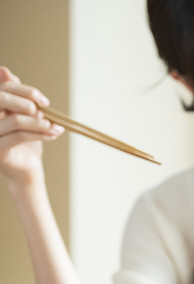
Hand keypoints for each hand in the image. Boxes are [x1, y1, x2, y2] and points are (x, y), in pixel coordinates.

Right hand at [0, 66, 62, 185]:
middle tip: (46, 112)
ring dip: (41, 122)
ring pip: (15, 120)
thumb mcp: (24, 116)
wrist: (27, 170)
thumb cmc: (25, 142)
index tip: (45, 101)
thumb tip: (4, 70)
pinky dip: (41, 134)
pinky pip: (19, 136)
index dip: (24, 90)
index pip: (2, 89)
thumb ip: (16, 96)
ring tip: (55, 127)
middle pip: (0, 99)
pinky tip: (53, 135)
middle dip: (27, 102)